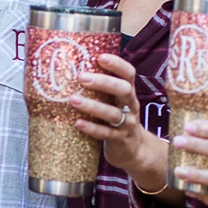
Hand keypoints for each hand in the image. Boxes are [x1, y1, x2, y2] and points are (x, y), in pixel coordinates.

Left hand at [67, 55, 165, 177]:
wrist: (134, 150)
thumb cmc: (117, 118)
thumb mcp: (115, 100)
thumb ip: (103, 87)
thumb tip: (75, 66)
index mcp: (129, 92)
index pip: (128, 73)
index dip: (117, 64)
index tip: (100, 57)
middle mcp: (130, 105)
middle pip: (123, 90)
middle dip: (103, 82)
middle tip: (82, 77)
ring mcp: (127, 124)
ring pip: (112, 113)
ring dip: (92, 106)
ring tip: (73, 100)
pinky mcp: (120, 140)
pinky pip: (106, 134)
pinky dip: (92, 128)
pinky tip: (78, 123)